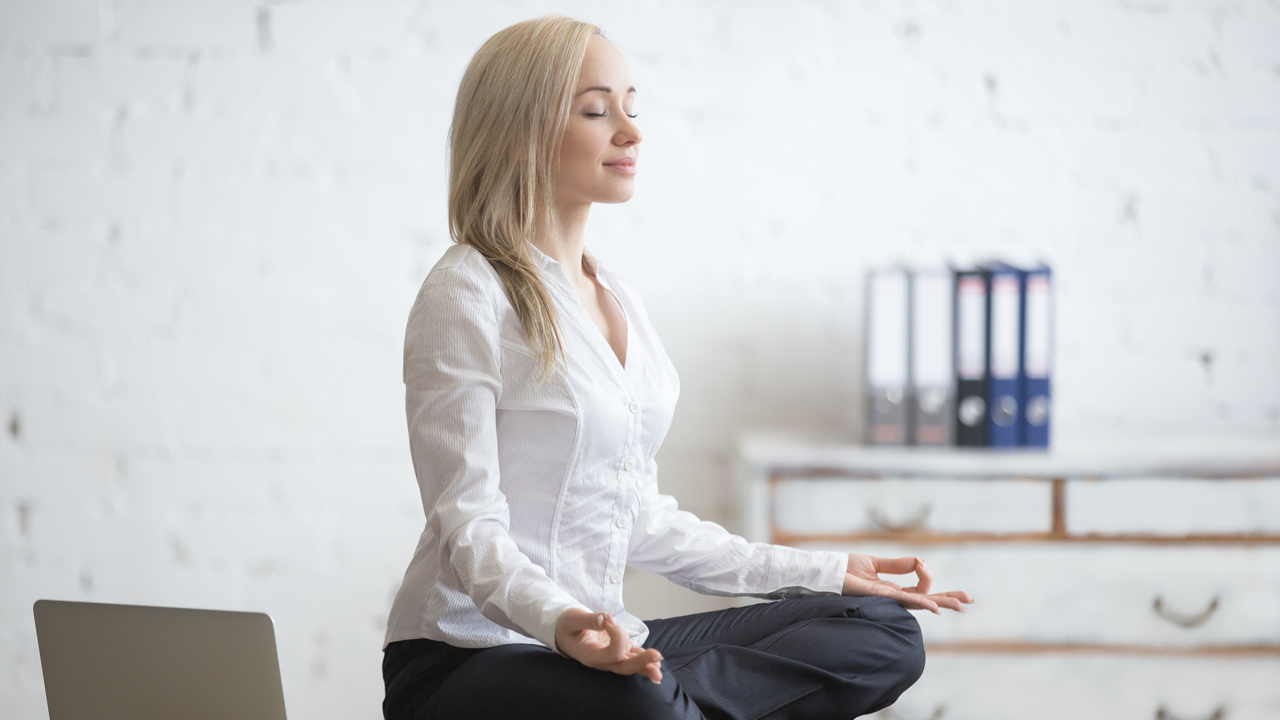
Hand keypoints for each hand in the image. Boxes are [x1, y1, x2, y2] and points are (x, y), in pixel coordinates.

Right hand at [554, 608, 662, 683]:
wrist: (564, 632)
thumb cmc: (566, 625)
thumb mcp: (572, 619)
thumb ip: (588, 620)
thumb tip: (605, 618)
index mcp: (591, 656)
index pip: (612, 653)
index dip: (616, 635)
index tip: (607, 618)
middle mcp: (602, 661)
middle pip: (624, 666)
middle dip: (641, 662)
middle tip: (656, 656)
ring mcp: (611, 657)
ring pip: (631, 664)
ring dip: (646, 664)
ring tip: (659, 666)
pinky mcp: (617, 650)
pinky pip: (632, 657)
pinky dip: (644, 659)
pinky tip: (656, 662)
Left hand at [842, 554, 973, 613]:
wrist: (826, 573)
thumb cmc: (845, 570)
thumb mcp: (875, 563)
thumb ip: (897, 564)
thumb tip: (920, 560)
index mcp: (893, 590)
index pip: (920, 590)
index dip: (927, 577)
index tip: (921, 563)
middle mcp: (893, 597)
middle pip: (926, 600)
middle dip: (948, 599)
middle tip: (969, 601)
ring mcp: (887, 598)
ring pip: (919, 602)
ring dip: (941, 601)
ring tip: (960, 605)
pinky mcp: (879, 595)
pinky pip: (904, 599)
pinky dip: (921, 601)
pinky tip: (934, 605)